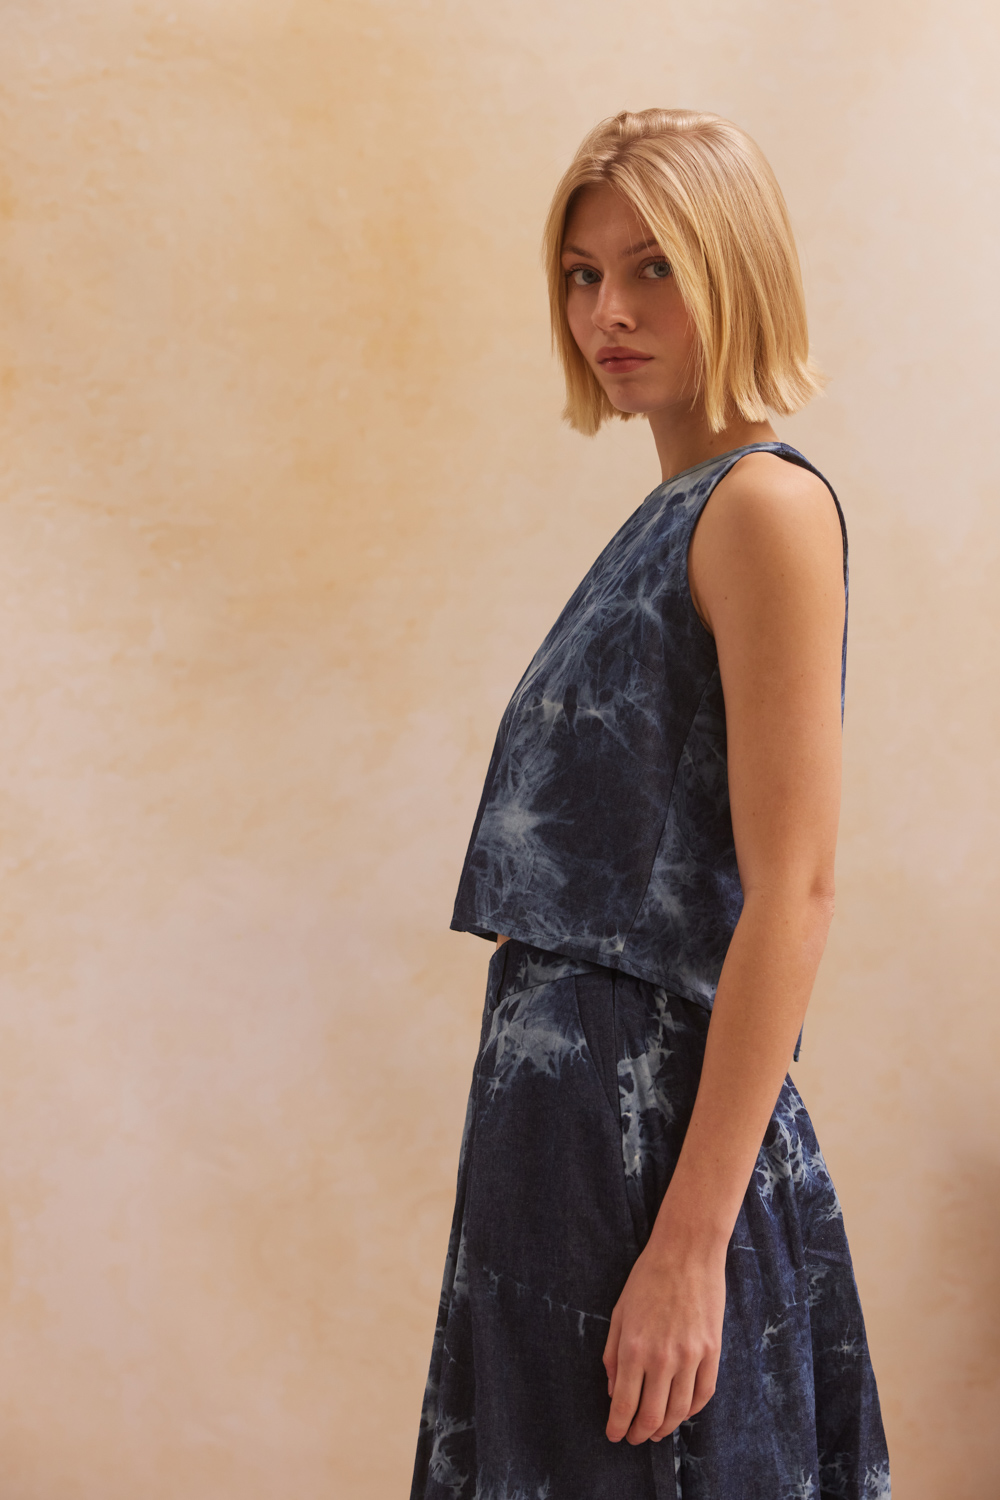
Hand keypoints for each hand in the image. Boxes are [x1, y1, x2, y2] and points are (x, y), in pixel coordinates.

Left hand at [603, 1232, 725, 1444]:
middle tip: (634, 1439)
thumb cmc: (647, 1278)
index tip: (614, 1435)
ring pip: (679, 1411)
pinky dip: (692, 1410)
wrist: (686, 1251)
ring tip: (656, 1432)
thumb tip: (614, 1393)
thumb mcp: (620, 1313)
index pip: (624, 1404)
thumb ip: (613, 1356)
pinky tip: (681, 1413)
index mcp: (634, 1347)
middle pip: (652, 1416)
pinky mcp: (712, 1351)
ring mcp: (691, 1356)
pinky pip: (704, 1394)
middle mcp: (662, 1358)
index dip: (618, 1426)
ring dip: (666, 1428)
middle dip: (640, 1434)